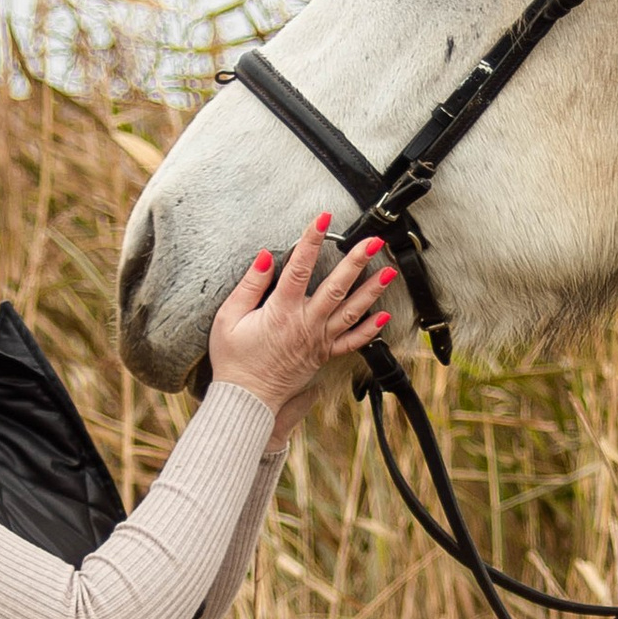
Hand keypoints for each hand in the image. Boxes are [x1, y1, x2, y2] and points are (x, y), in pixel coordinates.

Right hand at [207, 217, 395, 431]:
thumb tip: (266, 256)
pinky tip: (384, 315)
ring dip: (371, 291)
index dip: (311, 239)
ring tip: (389, 271)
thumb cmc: (234, 359)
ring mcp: (318, 340)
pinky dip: (370, 329)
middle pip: (336, 287)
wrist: (247, 399)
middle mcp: (305, 324)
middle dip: (355, 261)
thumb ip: (249, 285)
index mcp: (281, 311)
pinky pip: (352, 342)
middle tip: (373, 241)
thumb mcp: (228, 318)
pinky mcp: (324, 355)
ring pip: (351, 312)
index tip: (323, 218)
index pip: (299, 267)